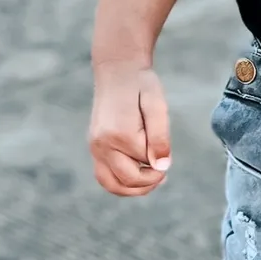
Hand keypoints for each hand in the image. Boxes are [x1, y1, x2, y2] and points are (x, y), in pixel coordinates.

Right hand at [88, 63, 171, 195]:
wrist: (117, 70)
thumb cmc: (141, 86)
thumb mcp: (157, 106)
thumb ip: (160, 137)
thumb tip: (162, 167)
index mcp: (119, 134)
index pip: (144, 164)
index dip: (159, 164)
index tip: (167, 155)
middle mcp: (101, 144)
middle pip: (126, 180)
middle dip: (148, 182)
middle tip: (164, 173)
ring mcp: (94, 147)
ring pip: (110, 184)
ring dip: (133, 189)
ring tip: (152, 180)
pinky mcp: (94, 147)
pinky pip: (104, 176)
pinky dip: (120, 182)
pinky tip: (138, 175)